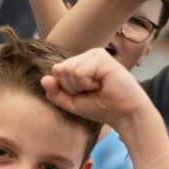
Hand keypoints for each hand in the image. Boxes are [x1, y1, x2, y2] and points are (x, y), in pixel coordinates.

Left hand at [41, 48, 156, 133]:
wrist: (124, 114)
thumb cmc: (101, 108)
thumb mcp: (71, 103)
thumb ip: (55, 92)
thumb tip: (43, 79)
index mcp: (80, 62)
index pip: (56, 71)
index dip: (66, 89)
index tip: (84, 94)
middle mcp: (88, 55)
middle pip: (60, 70)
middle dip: (72, 88)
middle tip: (92, 91)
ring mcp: (95, 54)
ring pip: (68, 70)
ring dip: (80, 86)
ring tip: (98, 87)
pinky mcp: (102, 57)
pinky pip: (79, 72)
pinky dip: (87, 84)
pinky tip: (102, 84)